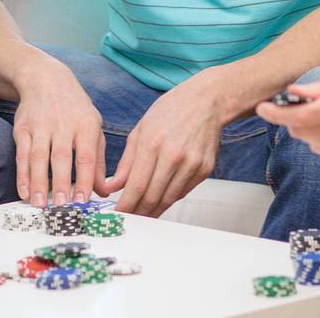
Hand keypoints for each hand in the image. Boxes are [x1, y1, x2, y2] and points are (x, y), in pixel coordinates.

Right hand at [12, 64, 108, 207]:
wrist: (46, 80)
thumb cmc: (75, 110)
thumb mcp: (93, 127)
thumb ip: (98, 160)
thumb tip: (104, 191)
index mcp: (86, 125)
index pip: (87, 156)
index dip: (85, 180)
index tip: (83, 202)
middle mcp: (63, 124)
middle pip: (61, 157)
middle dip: (60, 183)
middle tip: (60, 206)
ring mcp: (41, 125)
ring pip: (38, 157)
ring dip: (38, 182)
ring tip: (39, 204)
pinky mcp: (22, 128)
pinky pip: (22, 154)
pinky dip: (22, 175)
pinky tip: (24, 192)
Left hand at [104, 74, 225, 216]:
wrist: (207, 101)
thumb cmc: (172, 110)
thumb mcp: (141, 129)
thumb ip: (127, 161)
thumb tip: (112, 186)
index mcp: (153, 143)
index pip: (136, 185)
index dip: (126, 205)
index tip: (118, 214)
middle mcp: (173, 155)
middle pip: (152, 196)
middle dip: (137, 212)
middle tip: (129, 218)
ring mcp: (191, 164)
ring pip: (168, 199)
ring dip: (153, 211)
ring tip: (142, 214)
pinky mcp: (204, 169)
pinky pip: (182, 192)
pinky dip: (169, 200)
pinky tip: (160, 201)